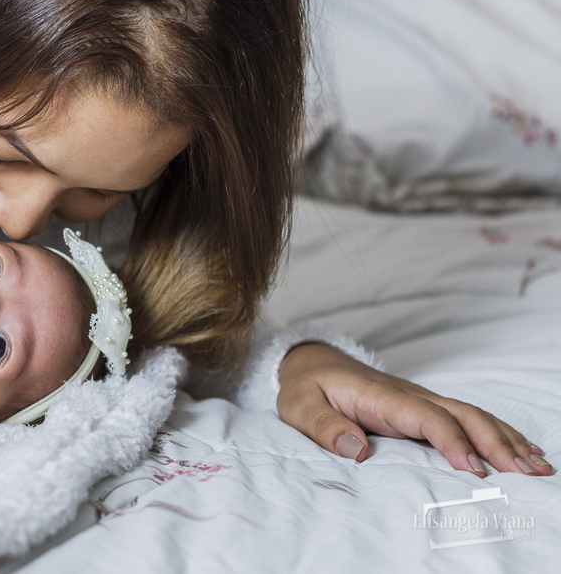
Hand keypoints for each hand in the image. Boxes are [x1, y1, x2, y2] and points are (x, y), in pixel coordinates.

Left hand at [277, 342, 552, 476]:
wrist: (309, 362)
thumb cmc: (305, 387)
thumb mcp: (299, 407)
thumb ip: (323, 427)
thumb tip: (355, 449)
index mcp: (381, 396)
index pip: (426, 418)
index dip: (452, 442)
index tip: (474, 470)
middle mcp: (408, 395)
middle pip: (462, 414)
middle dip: (497, 443)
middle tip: (527, 474)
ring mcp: (419, 398)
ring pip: (471, 414)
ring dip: (506, 438)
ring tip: (539, 466)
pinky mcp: (423, 406)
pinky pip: (465, 417)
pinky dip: (497, 432)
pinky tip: (520, 449)